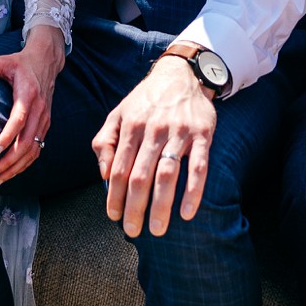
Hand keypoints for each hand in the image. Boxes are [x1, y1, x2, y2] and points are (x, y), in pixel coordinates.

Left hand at [0, 23, 64, 187]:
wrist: (46, 62)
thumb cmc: (19, 63)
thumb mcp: (1, 59)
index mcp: (28, 93)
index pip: (19, 119)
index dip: (8, 136)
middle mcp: (39, 109)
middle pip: (27, 141)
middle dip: (9, 161)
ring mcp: (44, 120)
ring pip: (33, 150)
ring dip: (16, 168)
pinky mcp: (44, 126)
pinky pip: (37, 150)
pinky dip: (24, 165)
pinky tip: (9, 173)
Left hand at [93, 56, 215, 237]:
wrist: (180, 74)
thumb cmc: (145, 101)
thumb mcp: (118, 114)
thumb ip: (104, 142)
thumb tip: (103, 175)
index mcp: (130, 126)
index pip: (118, 168)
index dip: (114, 196)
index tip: (114, 217)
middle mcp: (152, 130)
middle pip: (140, 176)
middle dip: (135, 207)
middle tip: (133, 231)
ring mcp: (178, 132)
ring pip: (167, 174)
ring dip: (161, 205)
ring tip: (157, 229)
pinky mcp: (202, 134)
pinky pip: (198, 166)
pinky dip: (193, 191)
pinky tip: (187, 212)